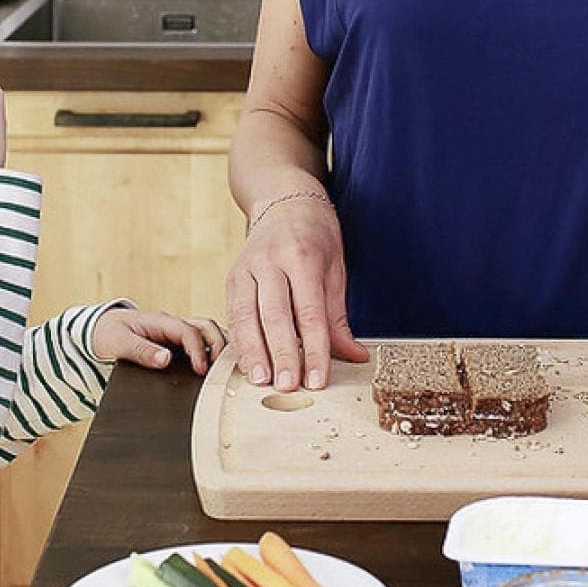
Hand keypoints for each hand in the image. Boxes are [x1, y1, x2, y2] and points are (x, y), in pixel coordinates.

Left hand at [91, 309, 227, 374]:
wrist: (100, 330)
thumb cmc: (108, 333)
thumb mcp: (119, 343)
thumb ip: (141, 351)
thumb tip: (165, 360)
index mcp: (161, 321)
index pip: (188, 332)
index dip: (198, 351)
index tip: (201, 371)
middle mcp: (173, 324)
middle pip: (207, 327)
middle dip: (219, 345)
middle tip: (223, 369)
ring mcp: (177, 332)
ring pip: (209, 332)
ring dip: (222, 345)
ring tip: (232, 366)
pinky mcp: (178, 342)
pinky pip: (203, 341)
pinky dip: (216, 349)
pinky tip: (224, 365)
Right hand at [225, 196, 365, 391]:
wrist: (284, 200)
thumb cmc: (316, 236)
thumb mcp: (335, 269)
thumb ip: (338, 317)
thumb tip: (355, 356)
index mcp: (303, 258)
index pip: (311, 313)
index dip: (314, 350)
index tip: (317, 379)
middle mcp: (271, 261)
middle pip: (275, 316)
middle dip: (282, 354)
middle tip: (287, 387)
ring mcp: (247, 267)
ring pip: (246, 316)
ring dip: (253, 352)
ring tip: (261, 380)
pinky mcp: (232, 276)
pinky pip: (233, 312)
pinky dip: (239, 340)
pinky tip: (246, 362)